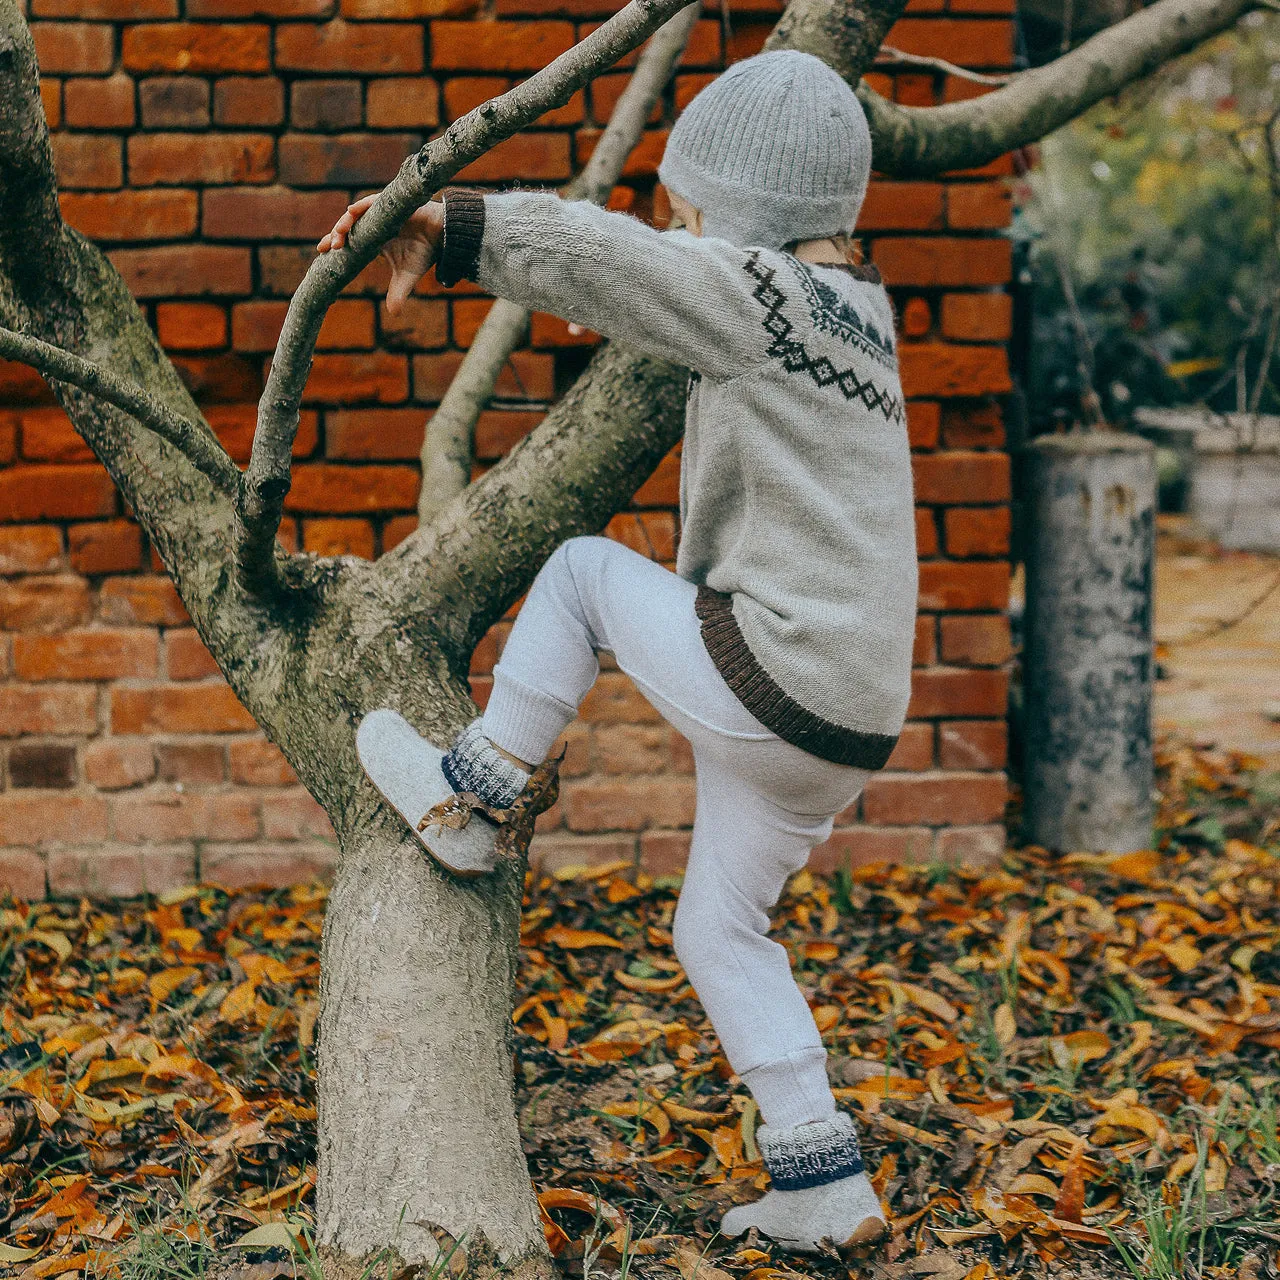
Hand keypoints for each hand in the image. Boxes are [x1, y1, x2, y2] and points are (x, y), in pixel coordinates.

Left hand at [317, 195, 444, 318]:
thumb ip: (398, 292)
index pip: (348, 240)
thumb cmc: (424, 252)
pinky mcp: (390, 203)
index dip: (333, 244)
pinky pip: (373, 202)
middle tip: (330, 247)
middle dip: (336, 235)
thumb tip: (393, 314)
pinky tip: (352, 210)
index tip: (321, 252)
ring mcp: (380, 212)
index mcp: (372, 238)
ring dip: (345, 222)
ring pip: (356, 214)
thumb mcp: (407, 276)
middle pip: (348, 227)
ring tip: (339, 233)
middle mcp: (373, 223)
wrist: (443, 236)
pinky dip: (362, 206)